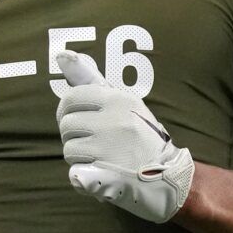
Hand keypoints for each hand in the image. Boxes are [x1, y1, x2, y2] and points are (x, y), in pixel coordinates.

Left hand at [53, 50, 194, 222]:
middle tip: (95, 142)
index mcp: (118, 100)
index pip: (70, 98)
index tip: (80, 120)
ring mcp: (111, 150)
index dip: (68, 111)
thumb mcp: (123, 102)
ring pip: (69, 150)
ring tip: (102, 157)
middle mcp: (114, 122)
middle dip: (75, 135)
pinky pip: (75, 173)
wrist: (169, 175)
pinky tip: (100, 174)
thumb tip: (63, 54)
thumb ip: (91, 79)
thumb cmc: (140, 135)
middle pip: (66, 125)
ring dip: (80, 157)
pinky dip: (83, 177)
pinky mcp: (108, 177)